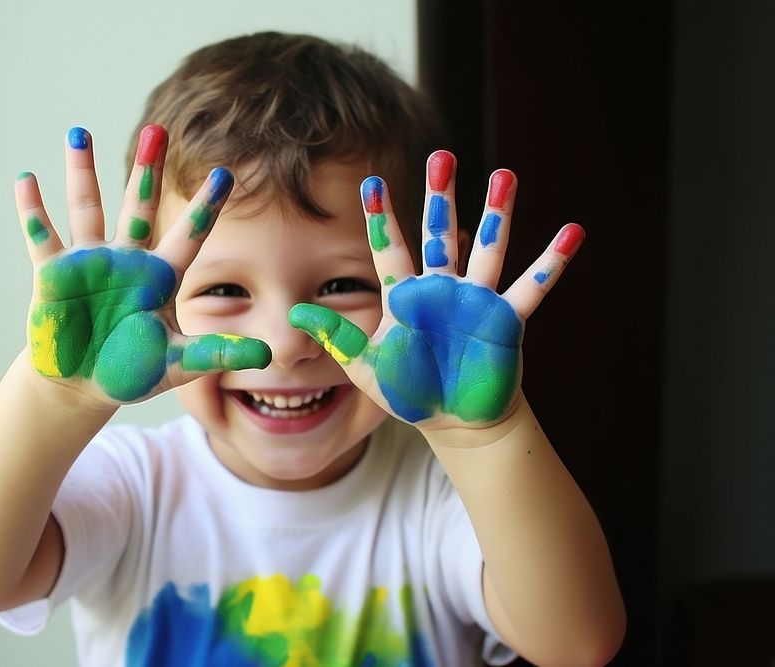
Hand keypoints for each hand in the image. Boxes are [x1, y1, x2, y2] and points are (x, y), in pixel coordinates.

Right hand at [15, 125, 269, 405]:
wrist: (81, 384)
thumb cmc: (131, 370)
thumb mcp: (178, 363)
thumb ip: (217, 353)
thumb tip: (268, 354)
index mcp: (160, 277)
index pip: (189, 235)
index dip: (206, 207)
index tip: (225, 173)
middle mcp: (127, 260)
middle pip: (138, 206)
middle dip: (147, 171)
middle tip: (155, 130)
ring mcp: (88, 263)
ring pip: (87, 208)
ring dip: (82, 173)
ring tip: (79, 133)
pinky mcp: (53, 275)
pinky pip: (42, 237)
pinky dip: (33, 211)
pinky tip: (26, 180)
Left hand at [289, 151, 583, 429]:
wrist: (456, 422)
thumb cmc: (410, 392)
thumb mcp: (366, 367)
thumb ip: (336, 338)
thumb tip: (295, 314)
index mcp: (406, 298)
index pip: (390, 249)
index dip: (381, 217)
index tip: (371, 181)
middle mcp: (442, 289)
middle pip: (440, 233)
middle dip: (441, 195)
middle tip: (441, 155)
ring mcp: (476, 300)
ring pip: (487, 248)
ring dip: (498, 213)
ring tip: (505, 175)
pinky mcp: (506, 320)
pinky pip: (532, 287)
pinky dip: (552, 262)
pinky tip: (573, 232)